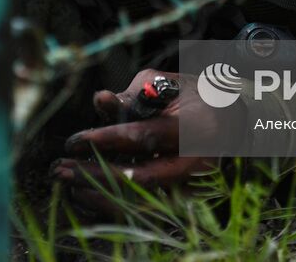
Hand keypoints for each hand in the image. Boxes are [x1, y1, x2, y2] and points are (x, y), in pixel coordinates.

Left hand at [50, 70, 233, 217]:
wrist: (235, 123)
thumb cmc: (195, 97)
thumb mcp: (168, 84)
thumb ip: (133, 93)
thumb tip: (100, 101)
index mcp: (194, 127)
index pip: (144, 137)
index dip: (106, 140)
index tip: (74, 143)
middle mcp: (196, 163)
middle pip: (141, 177)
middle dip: (95, 175)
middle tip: (60, 169)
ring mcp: (193, 188)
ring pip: (141, 202)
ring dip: (99, 196)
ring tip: (68, 183)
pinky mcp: (186, 202)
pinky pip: (144, 211)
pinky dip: (113, 206)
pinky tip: (86, 197)